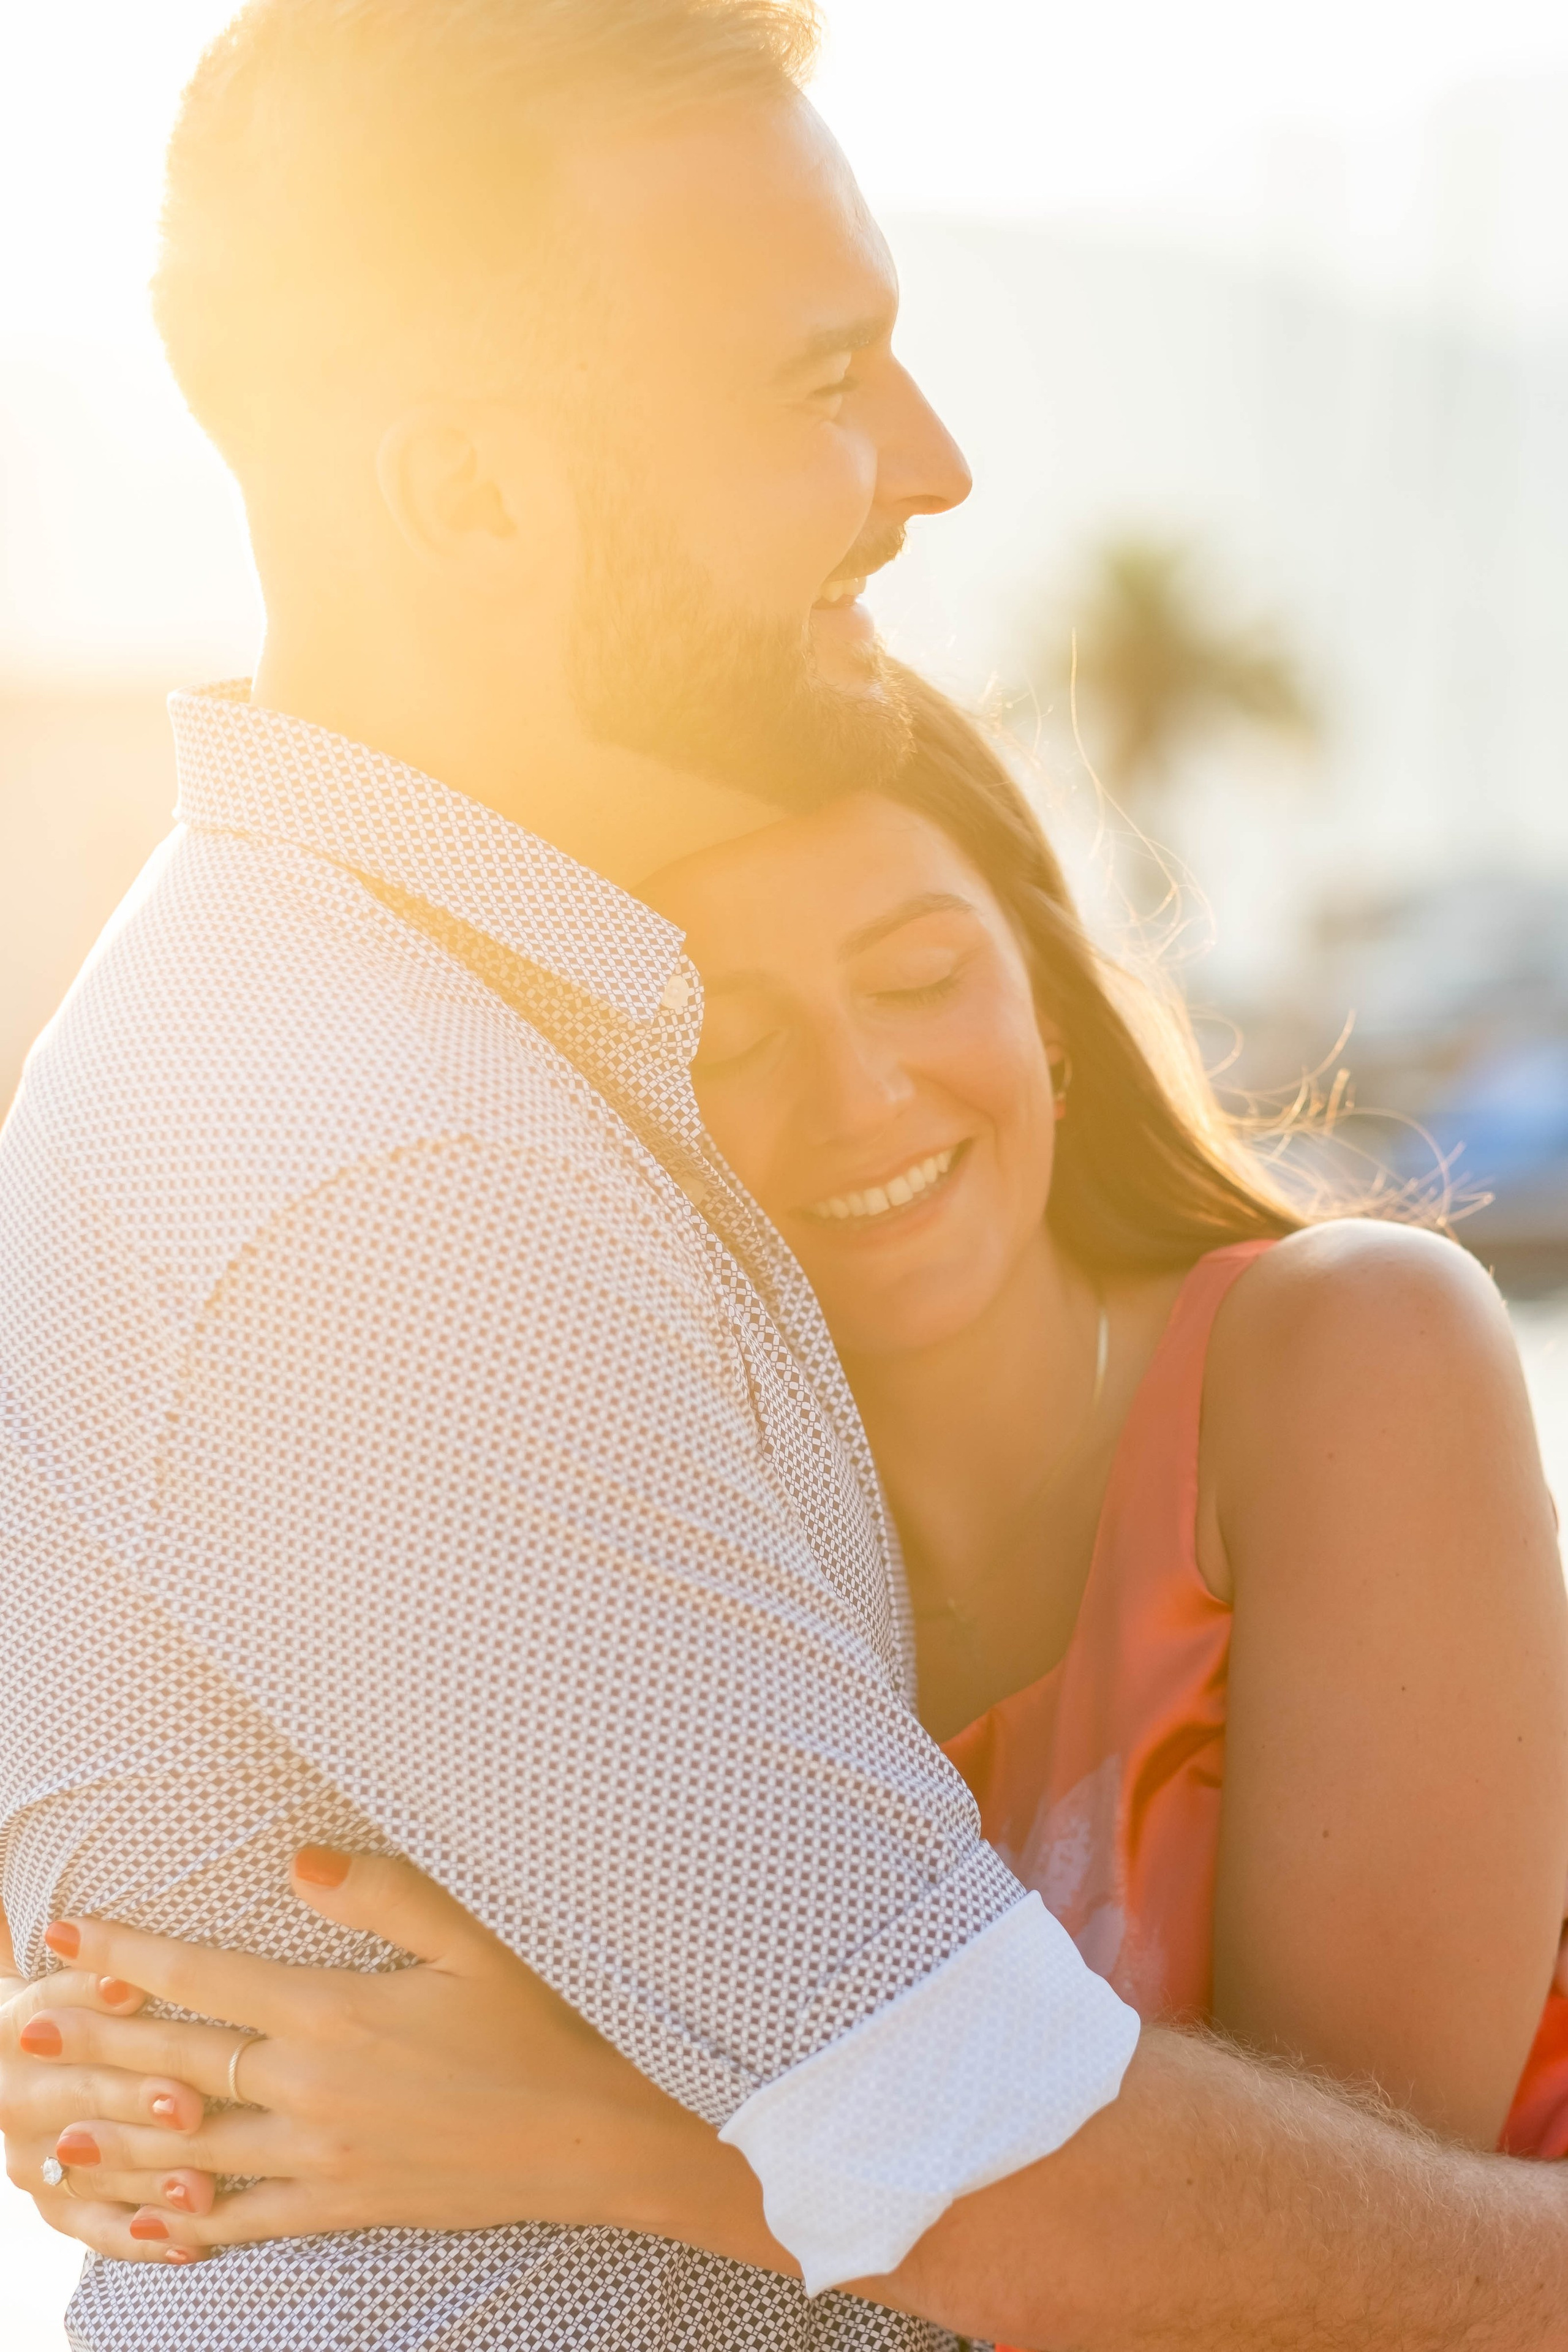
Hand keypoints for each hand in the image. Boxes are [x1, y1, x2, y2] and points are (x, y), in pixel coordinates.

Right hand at [1, 1960, 208, 2264]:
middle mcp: (14, 2098)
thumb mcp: (80, 1978)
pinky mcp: (53, 2204)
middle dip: (137, 2101)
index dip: (100, 2010)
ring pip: (96, 2171)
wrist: (35, 2053)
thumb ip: (101, 1976)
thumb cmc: (83, 2000)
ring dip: (150, 2181)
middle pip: (84, 2096)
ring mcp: (31, 2158)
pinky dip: (143, 2238)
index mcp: (19, 2028)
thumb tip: (129, 1982)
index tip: (141, 2001)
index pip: (61, 2016)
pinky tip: (190, 2244)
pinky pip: (97, 2229)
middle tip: (191, 2110)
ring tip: (203, 2191)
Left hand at [5, 1850, 735, 2263]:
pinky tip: (138, 2223)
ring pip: (190, 2154)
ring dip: (113, 2142)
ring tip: (44, 2137)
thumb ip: (381, 1893)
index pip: (205, 1980)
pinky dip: (182, 2224)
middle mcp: (313, 2090)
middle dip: (92, 2053)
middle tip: (20, 2039)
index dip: (129, 1958)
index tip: (68, 1939)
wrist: (594, 2137)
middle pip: (176, 2069)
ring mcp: (322, 2158)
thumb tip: (294, 1858)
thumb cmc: (539, 2025)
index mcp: (336, 2014)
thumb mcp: (472, 1938)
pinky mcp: (342, 2206)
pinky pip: (243, 2222)